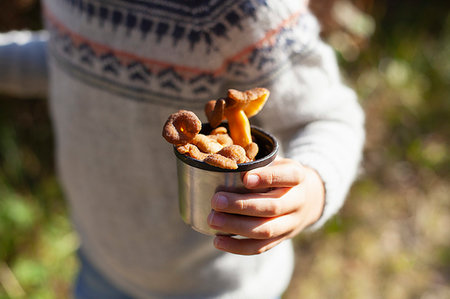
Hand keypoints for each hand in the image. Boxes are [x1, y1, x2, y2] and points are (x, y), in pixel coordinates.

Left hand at [207, 158, 324, 254]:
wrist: (307, 198)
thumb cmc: (279, 175)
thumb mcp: (275, 161)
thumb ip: (256, 162)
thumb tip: (224, 162)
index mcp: (297, 176)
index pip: (288, 176)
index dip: (267, 178)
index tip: (245, 178)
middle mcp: (298, 201)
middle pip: (272, 207)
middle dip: (241, 205)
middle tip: (216, 201)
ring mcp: (291, 223)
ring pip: (266, 230)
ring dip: (236, 227)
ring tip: (213, 220)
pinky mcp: (281, 239)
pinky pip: (260, 247)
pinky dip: (237, 247)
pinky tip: (218, 241)